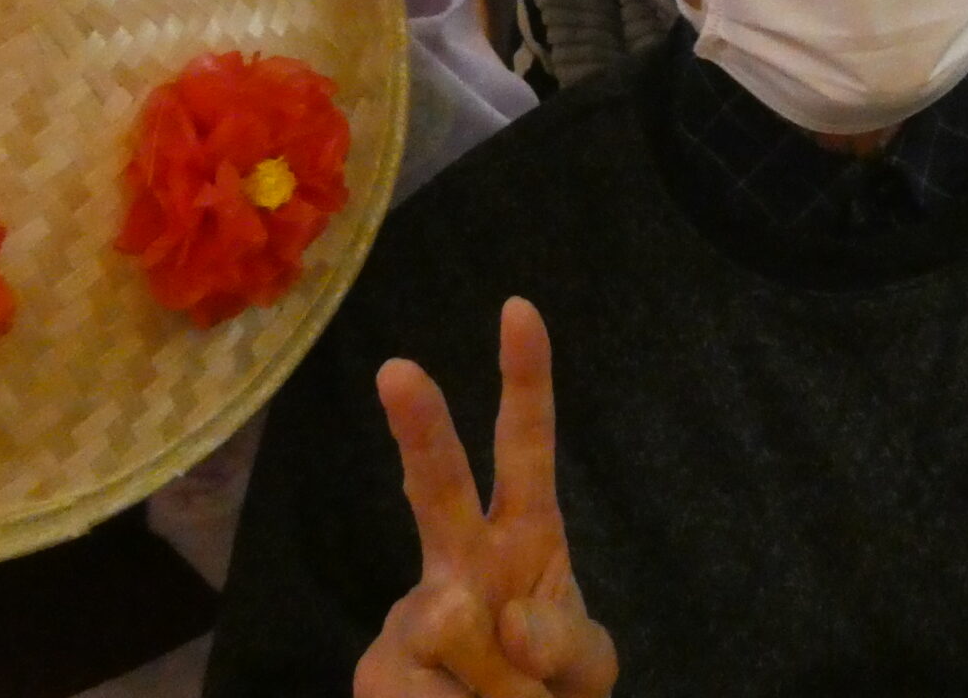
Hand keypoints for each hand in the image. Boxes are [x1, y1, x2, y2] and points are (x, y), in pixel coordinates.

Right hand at [356, 299, 615, 697]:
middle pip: (438, 485)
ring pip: (450, 620)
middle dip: (421, 428)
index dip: (525, 380)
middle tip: (398, 370)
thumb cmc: (552, 687)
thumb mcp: (587, 664)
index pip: (526, 446)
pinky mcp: (380, 669)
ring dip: (500, 686)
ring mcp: (415, 612)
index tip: (519, 308)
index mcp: (526, 535)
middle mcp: (462, 558)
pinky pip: (427, 693)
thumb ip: (563, 640)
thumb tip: (497, 618)